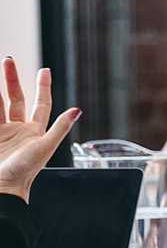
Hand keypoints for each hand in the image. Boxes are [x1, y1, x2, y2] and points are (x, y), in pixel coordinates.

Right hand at [0, 57, 80, 201]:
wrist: (2, 187)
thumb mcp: (45, 147)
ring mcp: (2, 132)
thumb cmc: (25, 171)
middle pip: (15, 98)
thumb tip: (77, 109)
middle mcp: (19, 129)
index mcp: (36, 131)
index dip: (43, 87)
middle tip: (7, 60)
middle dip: (11, 79)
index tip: (44, 70)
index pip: (41, 103)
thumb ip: (60, 127)